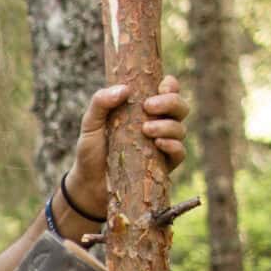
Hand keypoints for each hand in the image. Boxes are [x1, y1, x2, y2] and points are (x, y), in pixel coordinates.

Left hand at [65, 75, 188, 219]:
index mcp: (144, 108)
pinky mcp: (165, 165)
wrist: (89, 185)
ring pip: (181, 129)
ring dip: (167, 125)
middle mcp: (159, 124)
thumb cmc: (91, 151)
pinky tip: (158, 143)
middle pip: (180, 107)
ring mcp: (164, 144)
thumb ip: (101, 101)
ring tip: (146, 129)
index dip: (170, 85)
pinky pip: (180, 152)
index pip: (168, 90)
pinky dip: (173, 145)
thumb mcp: (91, 123)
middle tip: (148, 106)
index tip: (160, 86)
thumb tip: (124, 89)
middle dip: (170, 102)